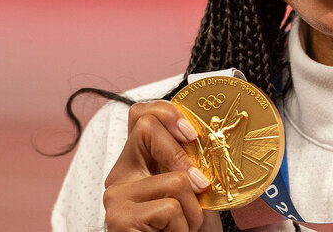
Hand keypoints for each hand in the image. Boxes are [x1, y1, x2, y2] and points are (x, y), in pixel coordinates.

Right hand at [103, 100, 221, 231]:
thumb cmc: (186, 227)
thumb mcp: (193, 188)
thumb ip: (192, 162)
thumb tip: (216, 136)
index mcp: (137, 160)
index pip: (140, 114)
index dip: (166, 112)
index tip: (192, 134)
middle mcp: (120, 174)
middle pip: (147, 128)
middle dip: (183, 157)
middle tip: (201, 187)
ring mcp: (116, 196)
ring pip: (173, 179)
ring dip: (192, 210)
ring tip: (183, 227)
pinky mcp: (119, 219)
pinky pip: (169, 209)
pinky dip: (183, 227)